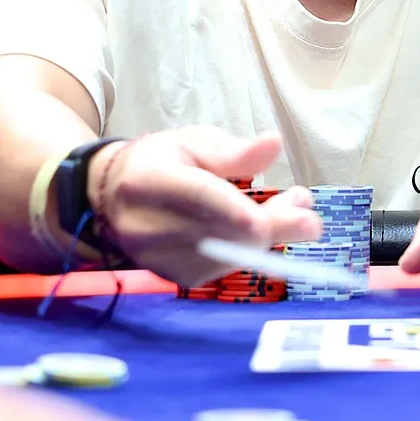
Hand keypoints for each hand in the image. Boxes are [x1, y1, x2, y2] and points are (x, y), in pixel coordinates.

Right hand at [92, 126, 320, 285]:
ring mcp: (158, 258)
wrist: (111, 197)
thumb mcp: (193, 143)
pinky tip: (261, 230)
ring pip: (231, 256)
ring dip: (269, 237)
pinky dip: (248, 250)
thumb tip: (274, 144)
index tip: (298, 206)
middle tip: (308, 209)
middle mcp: (149, 226)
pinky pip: (224, 269)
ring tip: (291, 211)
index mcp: (150, 182)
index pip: (205, 202)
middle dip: (277, 223)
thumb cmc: (159, 161)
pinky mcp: (172, 277)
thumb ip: (234, 152)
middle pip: (227, 236)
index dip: (252, 211)